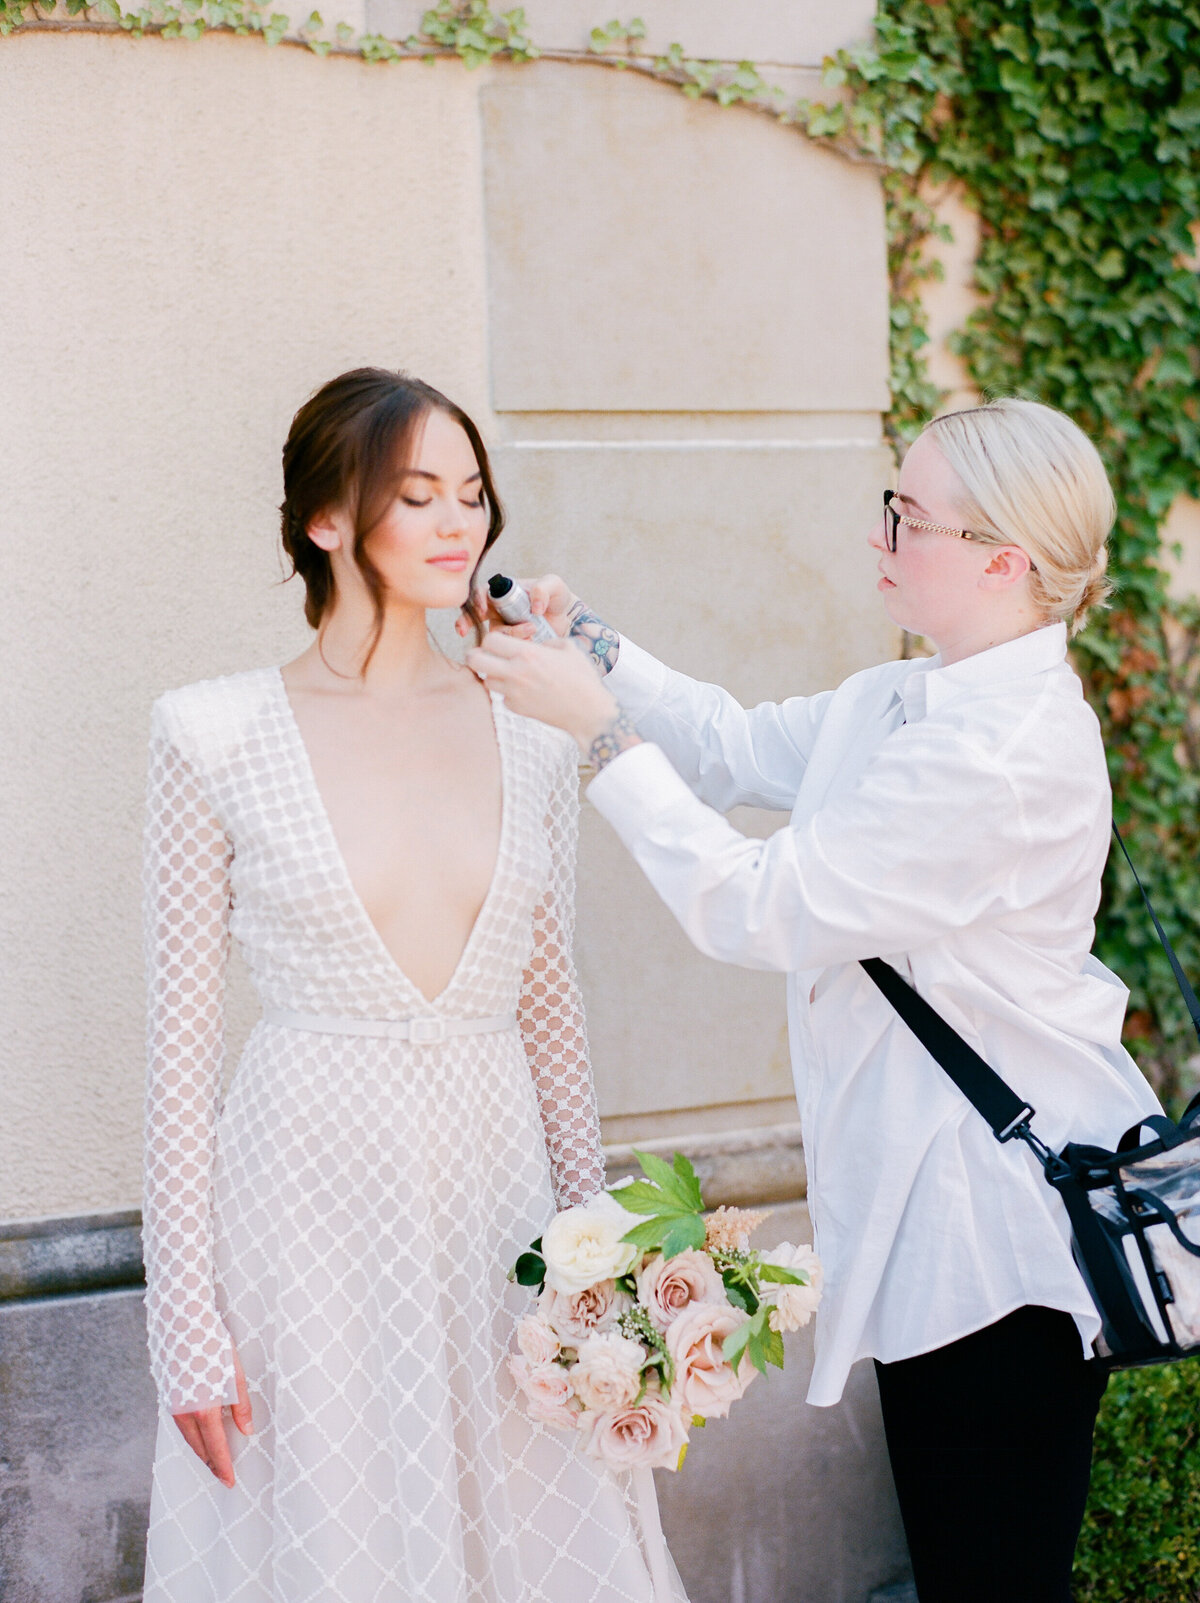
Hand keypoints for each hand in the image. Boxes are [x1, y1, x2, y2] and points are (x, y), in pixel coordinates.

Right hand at [172, 1341, 253, 1487]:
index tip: (229, 1481)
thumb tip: (247, 1430)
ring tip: (212, 1458)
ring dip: (199, 1449)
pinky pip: (178, 1422)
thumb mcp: (235, 1373)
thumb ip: (241, 1405)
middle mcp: (183, 1411)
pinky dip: (190, 1433)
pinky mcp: (165, 1393)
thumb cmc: (213, 1343)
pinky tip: (197, 1433)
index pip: (215, 1448)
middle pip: (198, 1447)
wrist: (181, 1319)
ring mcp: (171, 1403)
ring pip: (186, 1436)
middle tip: (222, 1475)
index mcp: (203, 1408)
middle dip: (211, 1463)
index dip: (223, 1467)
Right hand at [455, 574, 578, 640]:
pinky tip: (532, 641)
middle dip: (466, 622)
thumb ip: (543, 589)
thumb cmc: (557, 596)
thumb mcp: (553, 584)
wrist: (568, 618)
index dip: (476, 600)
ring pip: (495, 634)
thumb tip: (534, 606)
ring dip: (511, 634)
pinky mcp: (512, 642)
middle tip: (463, 631)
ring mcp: (504, 626)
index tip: (481, 610)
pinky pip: (506, 646)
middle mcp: (499, 609)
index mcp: (505, 591)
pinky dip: (516, 645)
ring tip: (533, 630)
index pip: (482, 592)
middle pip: (475, 615)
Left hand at [465, 631, 620, 752]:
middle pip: (475, 660)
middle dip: (476, 655)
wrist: (588, 712)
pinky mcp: (516, 708)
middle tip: (485, 656)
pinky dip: (509, 693)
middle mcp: (516, 673)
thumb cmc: (582, 679)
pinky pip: (502, 697)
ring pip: (486, 681)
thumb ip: (546, 641)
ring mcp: (514, 693)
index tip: (499, 642)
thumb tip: (536, 643)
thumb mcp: (568, 648)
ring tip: (508, 674)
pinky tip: (524, 691)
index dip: (492, 639)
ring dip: (493, 675)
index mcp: (528, 654)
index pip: (490, 640)